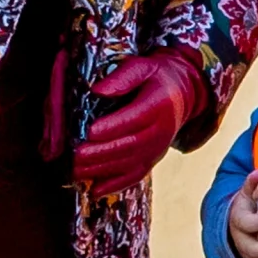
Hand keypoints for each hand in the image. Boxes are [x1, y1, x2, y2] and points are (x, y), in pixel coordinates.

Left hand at [69, 51, 204, 193]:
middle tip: (76, 155)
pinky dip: (115, 186)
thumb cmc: (156, 78)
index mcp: (159, 104)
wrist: (182, 94)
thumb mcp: (143, 66)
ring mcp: (157, 148)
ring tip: (77, 171)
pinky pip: (135, 176)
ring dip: (102, 170)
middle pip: (130, 145)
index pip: (135, 118)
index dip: (113, 126)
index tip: (91, 131)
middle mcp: (161, 130)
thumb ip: (122, 77)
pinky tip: (96, 190)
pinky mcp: (152, 160)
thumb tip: (97, 90)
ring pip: (129, 164)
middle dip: (101, 152)